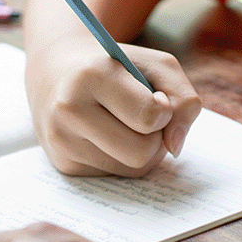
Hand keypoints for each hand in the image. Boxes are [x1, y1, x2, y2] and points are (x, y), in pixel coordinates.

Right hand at [25, 39, 201, 176]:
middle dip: (154, 137)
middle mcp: (69, 109)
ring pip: (132, 169)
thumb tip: (175, 147)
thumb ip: (183, 99)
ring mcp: (62, 141)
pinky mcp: (63, 164)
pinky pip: (117, 176)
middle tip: (142, 115)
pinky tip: (109, 136)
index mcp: (92, 75)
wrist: (58, 71)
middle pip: (142, 152)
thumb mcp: (157, 65)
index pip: (150, 116)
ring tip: (125, 123)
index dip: (165, 110)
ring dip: (143, 150)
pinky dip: (124, 159)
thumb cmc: (117, 68)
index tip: (155, 97)